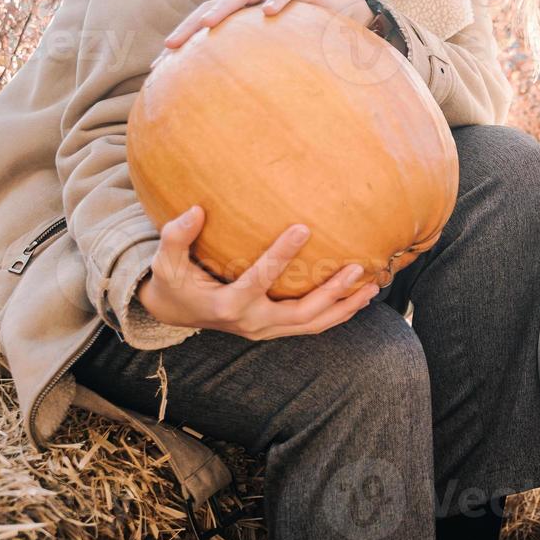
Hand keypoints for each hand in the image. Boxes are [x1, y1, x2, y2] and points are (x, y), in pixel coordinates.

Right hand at [137, 205, 380, 339]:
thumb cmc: (173, 280)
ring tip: (373, 287)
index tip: (304, 227)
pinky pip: (312, 325)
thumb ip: (176, 235)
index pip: (260, 278)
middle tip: (358, 268)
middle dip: (332, 292)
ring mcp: (265, 329)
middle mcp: (251, 322)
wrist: (175, 312)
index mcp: (228, 304)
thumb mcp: (166, 260)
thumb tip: (196, 210)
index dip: (282, 254)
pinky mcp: (274, 329)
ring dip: (345, 307)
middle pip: (301, 313)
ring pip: (313, 325)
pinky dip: (338, 313)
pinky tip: (360, 297)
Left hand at [160, 0, 373, 52]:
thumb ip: (260, 73)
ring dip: (224, 8)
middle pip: (214, 5)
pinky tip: (269, 11)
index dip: (184, 41)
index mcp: (245, 16)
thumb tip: (236, 113)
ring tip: (207, 24)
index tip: (159, 66)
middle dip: (190, 24)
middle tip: (171, 45)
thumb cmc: (313, 39)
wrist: (351, 13)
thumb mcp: (282, 57)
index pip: (206, 24)